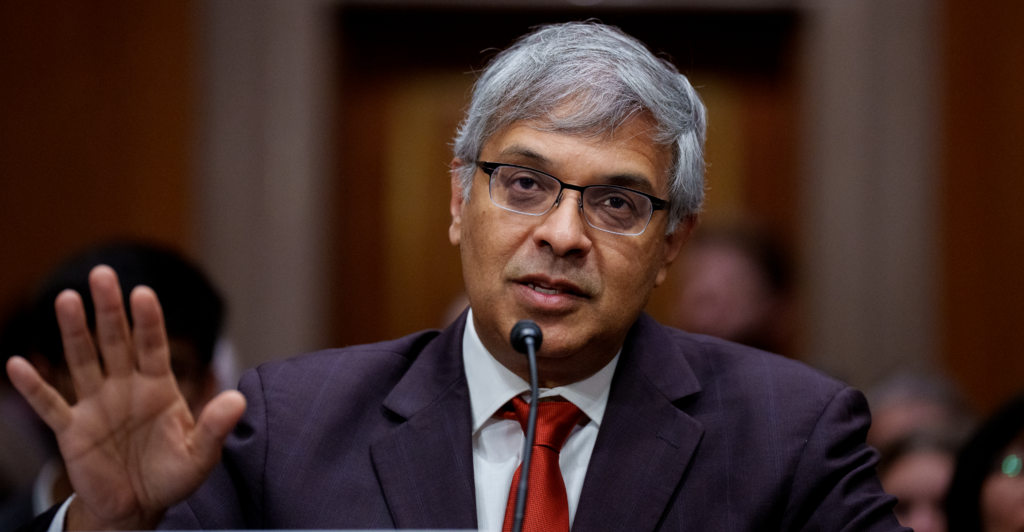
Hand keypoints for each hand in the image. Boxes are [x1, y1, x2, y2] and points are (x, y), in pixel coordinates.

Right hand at [5, 265, 245, 529]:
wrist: (139, 507)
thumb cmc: (173, 475)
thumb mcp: (200, 454)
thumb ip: (215, 426)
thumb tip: (238, 400)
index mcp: (158, 387)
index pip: (153, 346)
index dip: (148, 321)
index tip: (143, 293)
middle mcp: (125, 387)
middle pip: (116, 341)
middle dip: (110, 309)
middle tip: (103, 273)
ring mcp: (97, 405)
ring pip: (83, 361)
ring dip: (75, 332)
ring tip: (67, 298)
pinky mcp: (72, 430)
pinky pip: (50, 405)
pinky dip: (34, 387)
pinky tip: (16, 364)